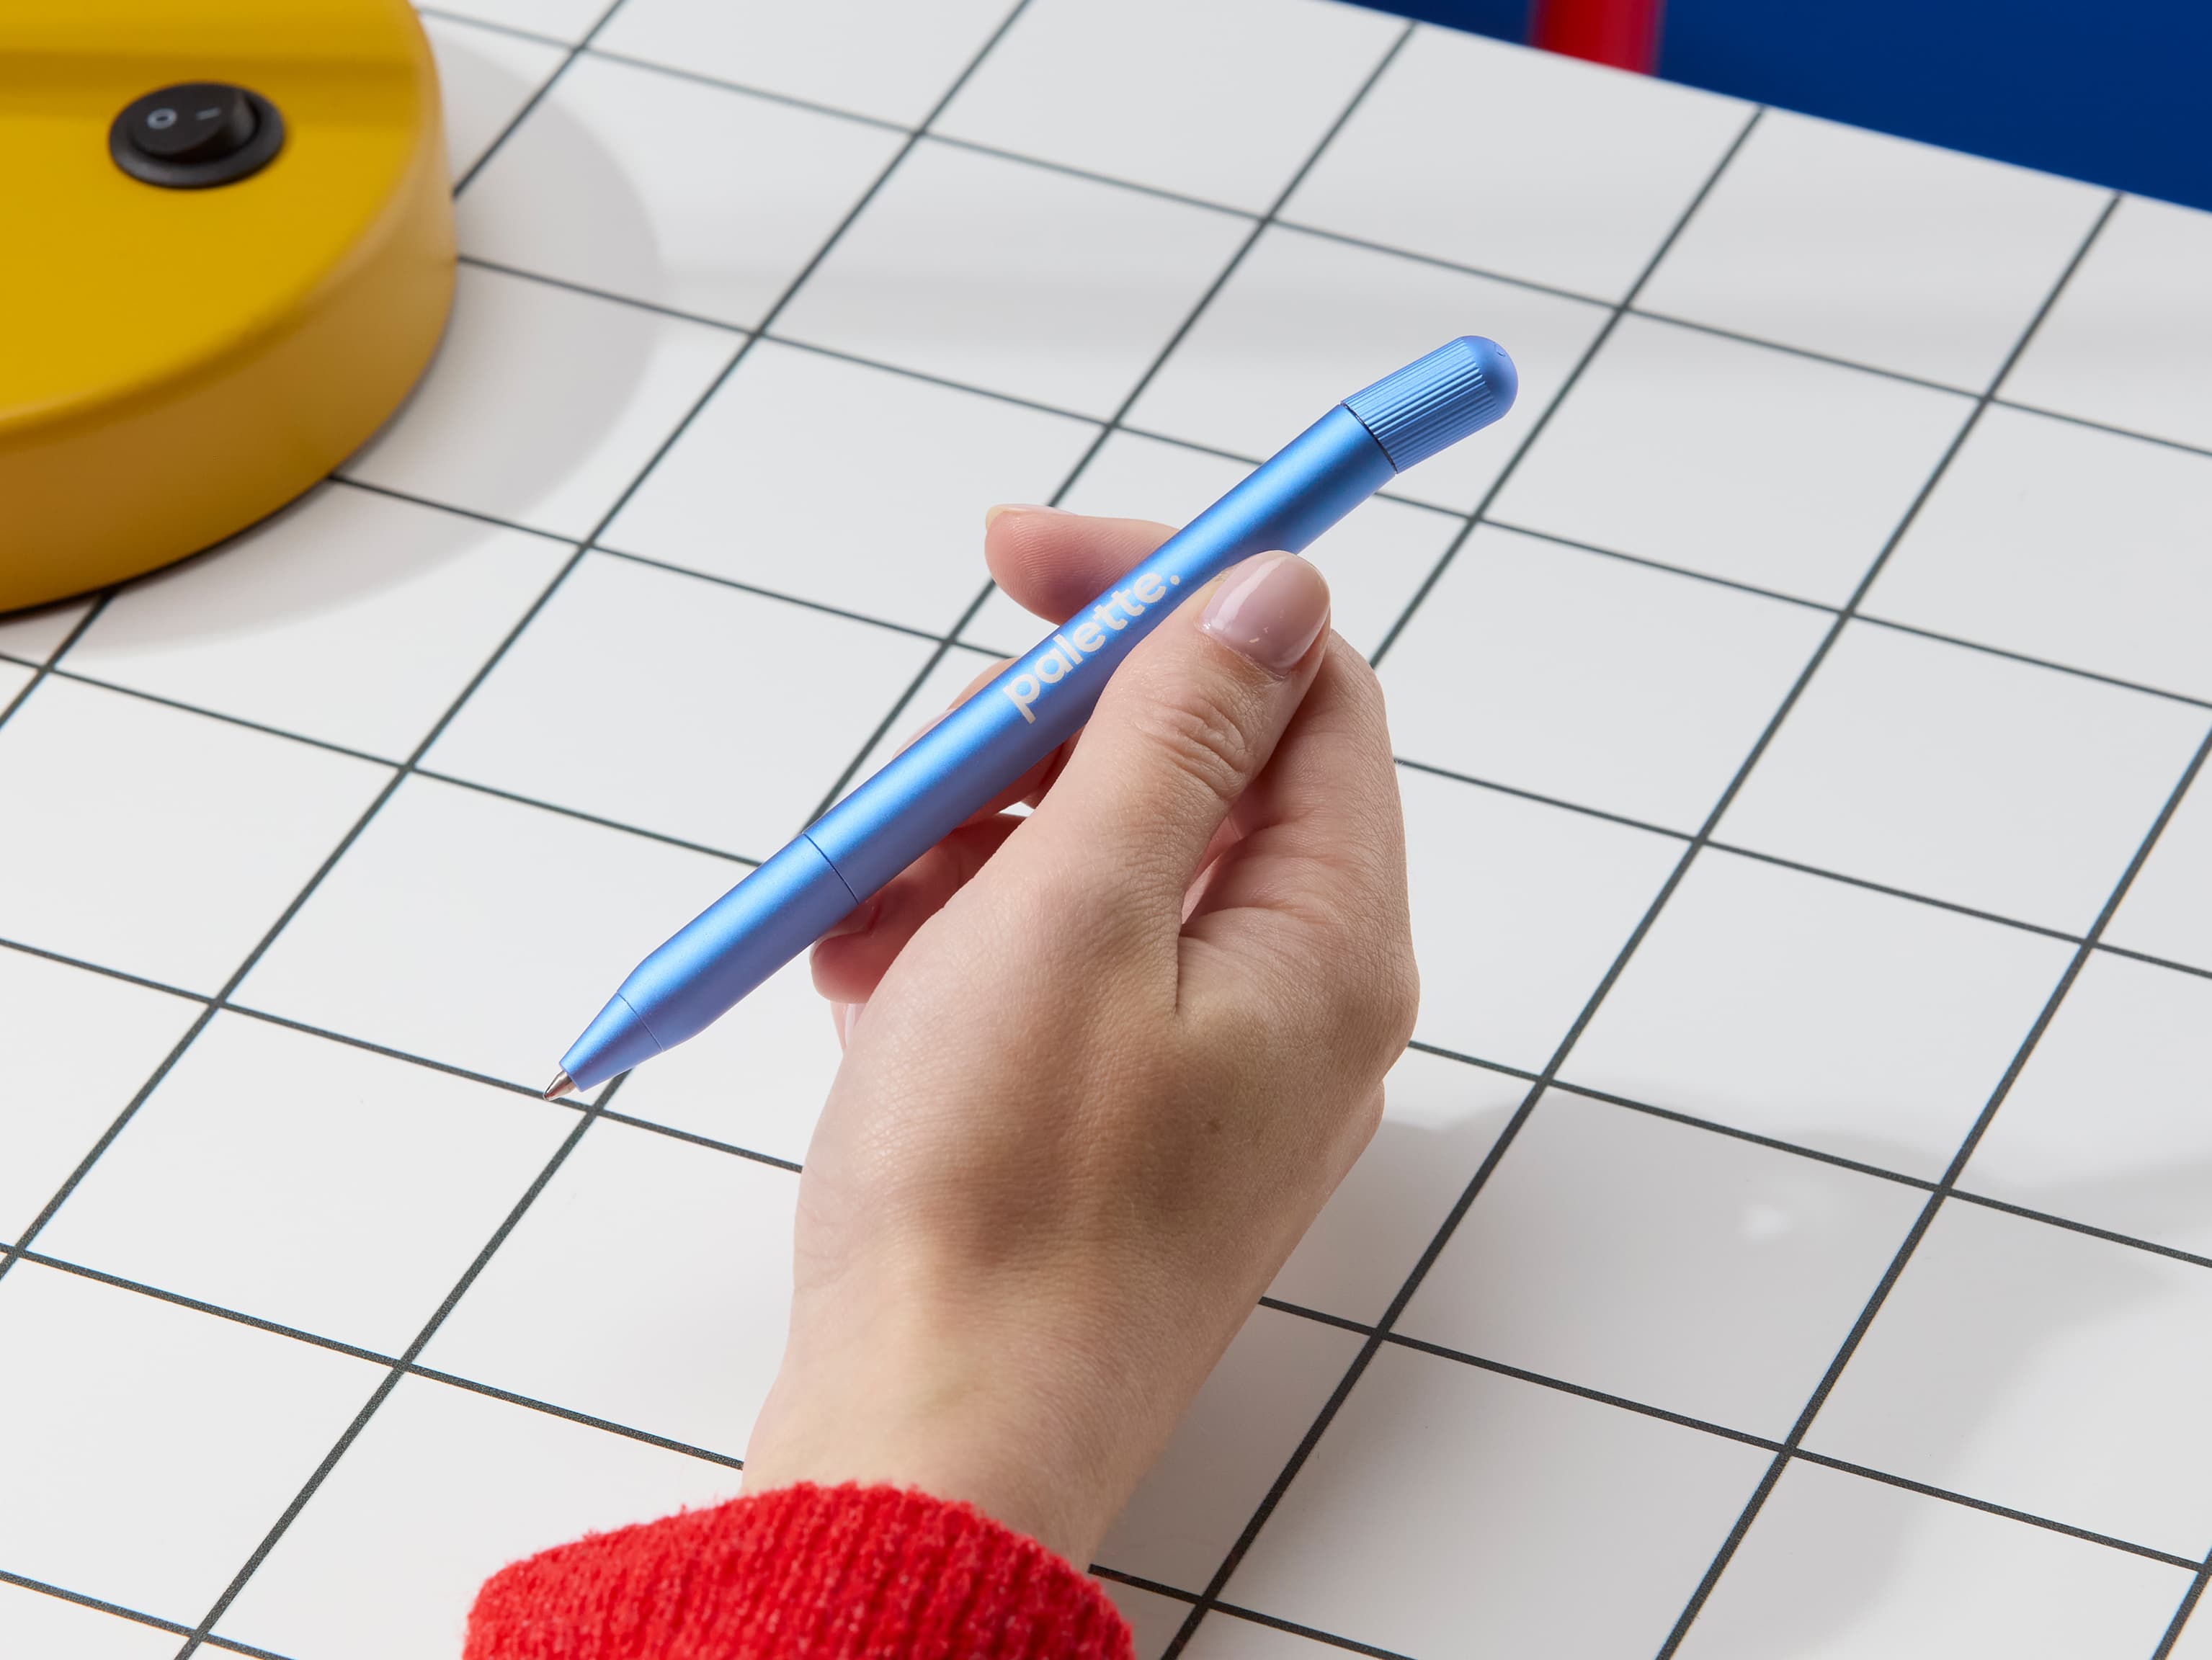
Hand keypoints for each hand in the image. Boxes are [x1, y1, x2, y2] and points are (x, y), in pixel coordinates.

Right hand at [740, 506, 1418, 1567]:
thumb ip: (1178, 735)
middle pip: (1188, 778)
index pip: (1302, 688)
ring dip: (967, 857)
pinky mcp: (1115, 1116)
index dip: (1173, 594)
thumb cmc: (994, 1212)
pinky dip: (950, 949)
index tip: (1028, 562)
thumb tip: (1275, 589)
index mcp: (1327, 941)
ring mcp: (1202, 1064)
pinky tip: (864, 983)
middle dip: (1032, 754)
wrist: (927, 1447)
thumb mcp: (1075, 916)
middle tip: (916, 779)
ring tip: (863, 914)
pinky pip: (1047, 971)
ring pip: (1095, 872)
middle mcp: (1291, 1000)